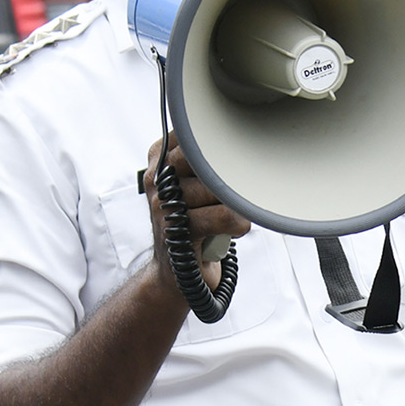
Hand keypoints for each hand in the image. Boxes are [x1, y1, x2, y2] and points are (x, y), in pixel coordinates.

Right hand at [143, 134, 251, 296]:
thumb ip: (207, 155)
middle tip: (236, 188)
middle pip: (209, 158)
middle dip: (229, 175)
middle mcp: (158, 178)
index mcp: (160, 156)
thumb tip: (247, 140)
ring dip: (236, 202)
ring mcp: (165, 206)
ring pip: (219, 187)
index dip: (221, 144)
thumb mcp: (195, 179)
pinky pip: (224, 215)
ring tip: (232, 211)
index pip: (196, 132)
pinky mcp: (179, 232)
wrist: (177, 273)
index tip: (233, 155)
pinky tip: (235, 228)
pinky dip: (239, 222)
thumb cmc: (195, 218)